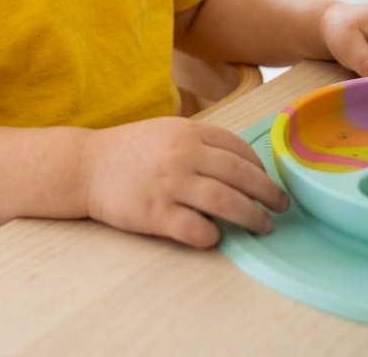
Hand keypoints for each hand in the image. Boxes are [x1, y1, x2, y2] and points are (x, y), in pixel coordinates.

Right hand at [80, 116, 288, 248]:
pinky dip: (213, 236)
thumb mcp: (167, 132)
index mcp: (188, 131)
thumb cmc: (130, 150)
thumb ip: (201, 143)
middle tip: (281, 207)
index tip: (267, 182)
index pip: (238, 149)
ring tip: (262, 226)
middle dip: (268, 194)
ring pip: (227, 203)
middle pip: (241, 176)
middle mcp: (183, 154)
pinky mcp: (157, 214)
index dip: (260, 168)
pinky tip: (215, 237)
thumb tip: (242, 166)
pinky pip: (198, 230)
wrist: (86, 166)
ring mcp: (170, 184)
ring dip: (252, 218)